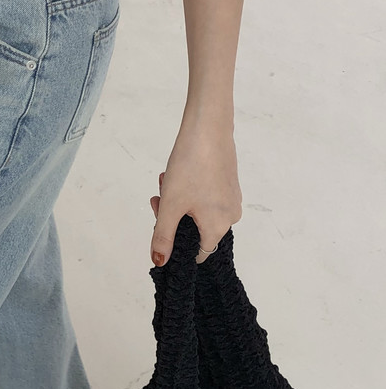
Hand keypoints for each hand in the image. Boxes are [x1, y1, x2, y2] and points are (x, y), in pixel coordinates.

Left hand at [149, 120, 241, 265]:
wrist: (208, 127)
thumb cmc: (191, 167)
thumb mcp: (170, 205)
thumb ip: (163, 236)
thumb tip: (160, 261)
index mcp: (219, 226)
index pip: (197, 252)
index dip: (175, 244)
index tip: (160, 225)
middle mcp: (230, 216)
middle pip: (195, 229)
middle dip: (172, 216)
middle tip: (157, 198)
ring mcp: (231, 199)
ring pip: (197, 211)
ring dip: (177, 201)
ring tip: (164, 180)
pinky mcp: (228, 183)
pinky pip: (206, 197)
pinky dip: (188, 191)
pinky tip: (175, 175)